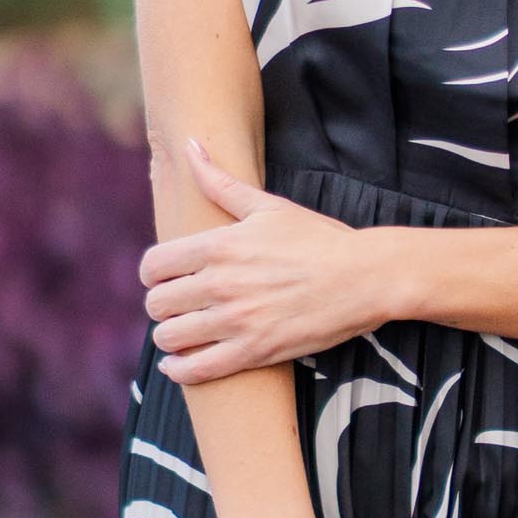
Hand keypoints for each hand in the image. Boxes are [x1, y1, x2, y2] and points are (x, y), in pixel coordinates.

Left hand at [143, 144, 380, 379]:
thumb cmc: (319, 239)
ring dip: (169, 337)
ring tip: (181, 334)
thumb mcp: (269, 206)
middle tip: (177, 306)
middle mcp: (221, 283)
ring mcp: (236, 320)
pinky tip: (179, 364)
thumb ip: (221, 182)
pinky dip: (180, 370)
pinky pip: (196, 370)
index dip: (153, 274)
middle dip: (162, 305)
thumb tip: (190, 147)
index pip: (153, 265)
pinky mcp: (254, 351)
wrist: (365, 277)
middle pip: (157, 303)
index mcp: (219, 245)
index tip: (165, 278)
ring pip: (170, 337)